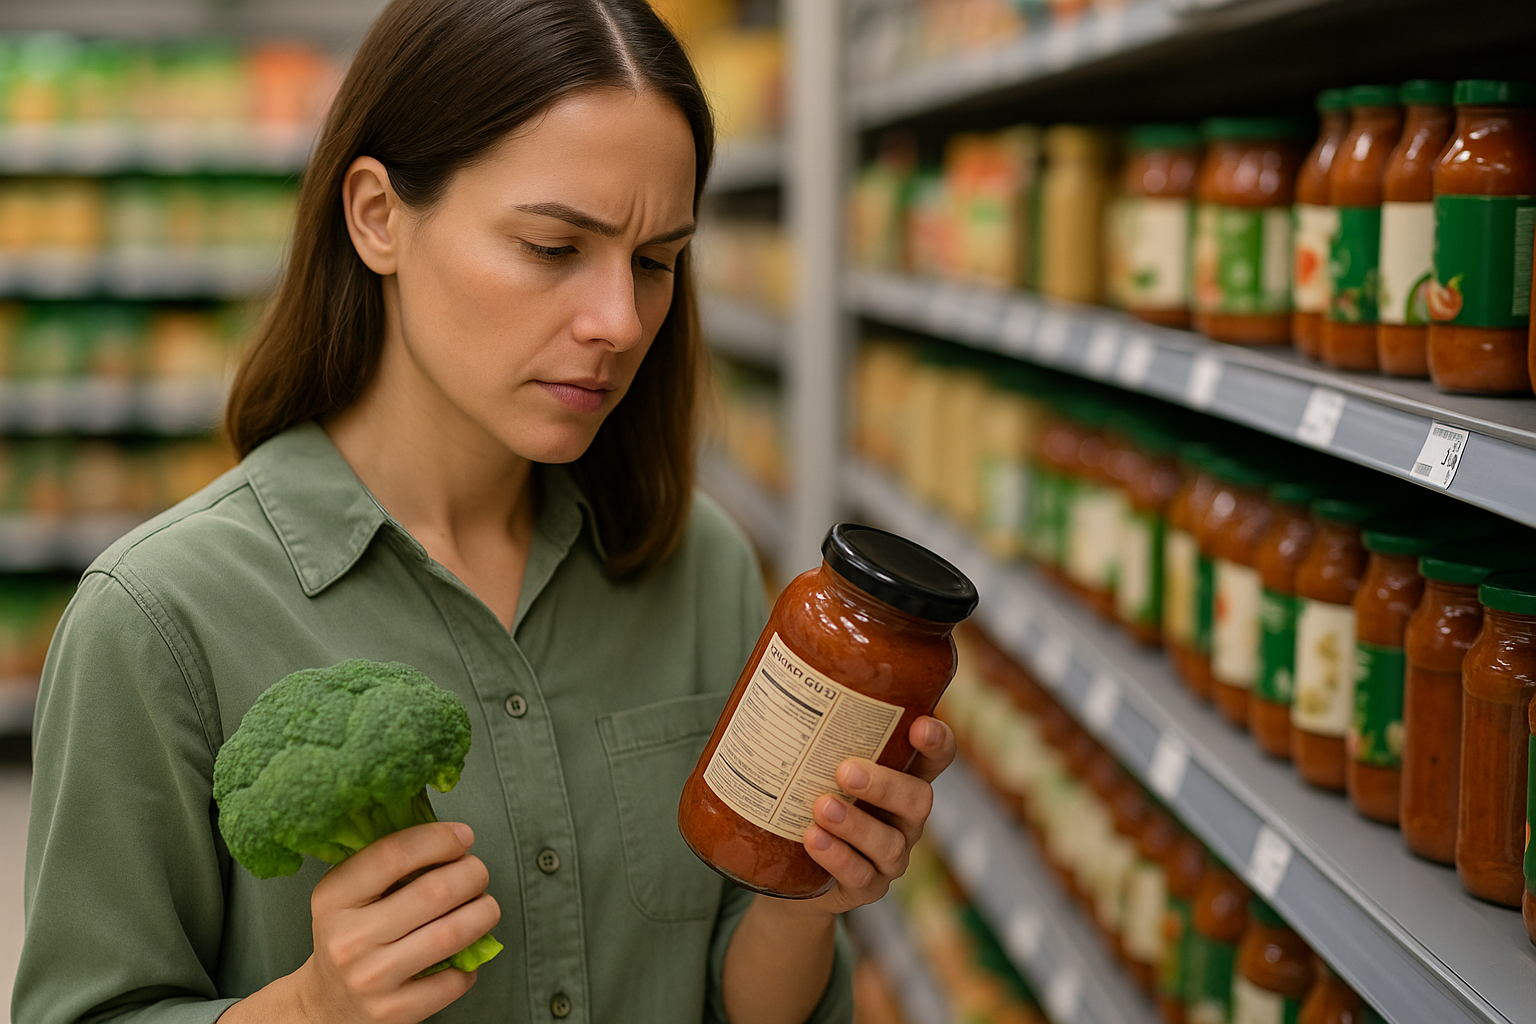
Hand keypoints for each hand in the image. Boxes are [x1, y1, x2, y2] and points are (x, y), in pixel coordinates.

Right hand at [291, 821, 500, 1023]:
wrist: (325, 1004)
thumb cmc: (348, 936)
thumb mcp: (347, 894)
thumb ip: (387, 864)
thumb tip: (449, 835)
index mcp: (334, 898)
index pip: (393, 854)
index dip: (439, 839)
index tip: (463, 836)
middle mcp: (349, 939)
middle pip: (435, 892)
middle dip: (472, 873)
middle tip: (477, 871)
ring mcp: (372, 978)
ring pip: (452, 934)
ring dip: (483, 912)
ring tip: (484, 905)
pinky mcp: (394, 1012)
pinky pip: (454, 979)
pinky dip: (472, 961)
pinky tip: (465, 951)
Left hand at [798, 715, 955, 915]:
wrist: (784, 865)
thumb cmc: (805, 797)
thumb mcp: (813, 765)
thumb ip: (811, 733)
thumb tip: (770, 676)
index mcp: (900, 778)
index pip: (935, 757)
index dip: (937, 743)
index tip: (920, 726)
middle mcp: (904, 817)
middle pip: (919, 799)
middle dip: (886, 785)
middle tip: (846, 771)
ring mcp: (890, 855)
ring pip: (891, 843)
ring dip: (856, 824)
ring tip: (821, 807)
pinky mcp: (867, 887)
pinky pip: (862, 876)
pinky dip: (838, 858)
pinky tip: (814, 841)